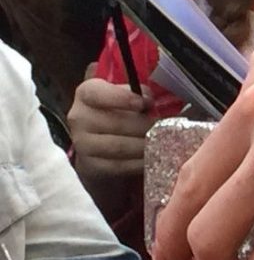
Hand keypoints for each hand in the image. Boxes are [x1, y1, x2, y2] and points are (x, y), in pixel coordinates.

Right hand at [68, 76, 152, 211]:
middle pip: (117, 123)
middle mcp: (80, 118)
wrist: (100, 139)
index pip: (98, 93)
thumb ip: (138, 92)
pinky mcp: (91, 165)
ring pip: (120, 147)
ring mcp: (83, 144)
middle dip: (146, 126)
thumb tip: (149, 100)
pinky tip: (154, 157)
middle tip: (167, 128)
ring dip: (146, 145)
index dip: (122, 98)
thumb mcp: (127, 94)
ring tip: (163, 142)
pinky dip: (140, 162)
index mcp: (87, 93)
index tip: (144, 103)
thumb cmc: (119, 110)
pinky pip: (121, 166)